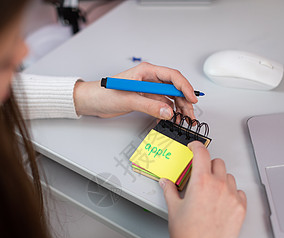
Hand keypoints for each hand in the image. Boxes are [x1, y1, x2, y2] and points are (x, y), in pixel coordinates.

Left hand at [73, 62, 196, 118]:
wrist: (91, 102)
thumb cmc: (104, 94)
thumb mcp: (128, 99)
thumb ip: (149, 106)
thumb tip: (168, 111)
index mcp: (146, 72)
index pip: (172, 76)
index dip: (184, 87)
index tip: (192, 99)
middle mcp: (149, 79)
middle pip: (174, 88)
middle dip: (184, 101)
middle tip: (190, 115)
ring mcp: (148, 90)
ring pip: (170, 98)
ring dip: (178, 108)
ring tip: (183, 119)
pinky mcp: (145, 99)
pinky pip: (162, 105)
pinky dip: (168, 113)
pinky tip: (170, 120)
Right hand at [159, 141, 246, 237]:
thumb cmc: (186, 233)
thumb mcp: (174, 208)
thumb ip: (169, 190)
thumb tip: (166, 182)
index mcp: (201, 182)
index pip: (201, 153)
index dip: (196, 146)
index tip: (194, 147)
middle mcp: (218, 186)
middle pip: (217, 162)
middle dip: (208, 165)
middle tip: (201, 174)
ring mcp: (231, 197)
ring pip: (229, 176)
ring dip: (220, 179)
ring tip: (211, 191)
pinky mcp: (240, 208)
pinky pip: (239, 192)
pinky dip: (231, 193)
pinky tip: (222, 201)